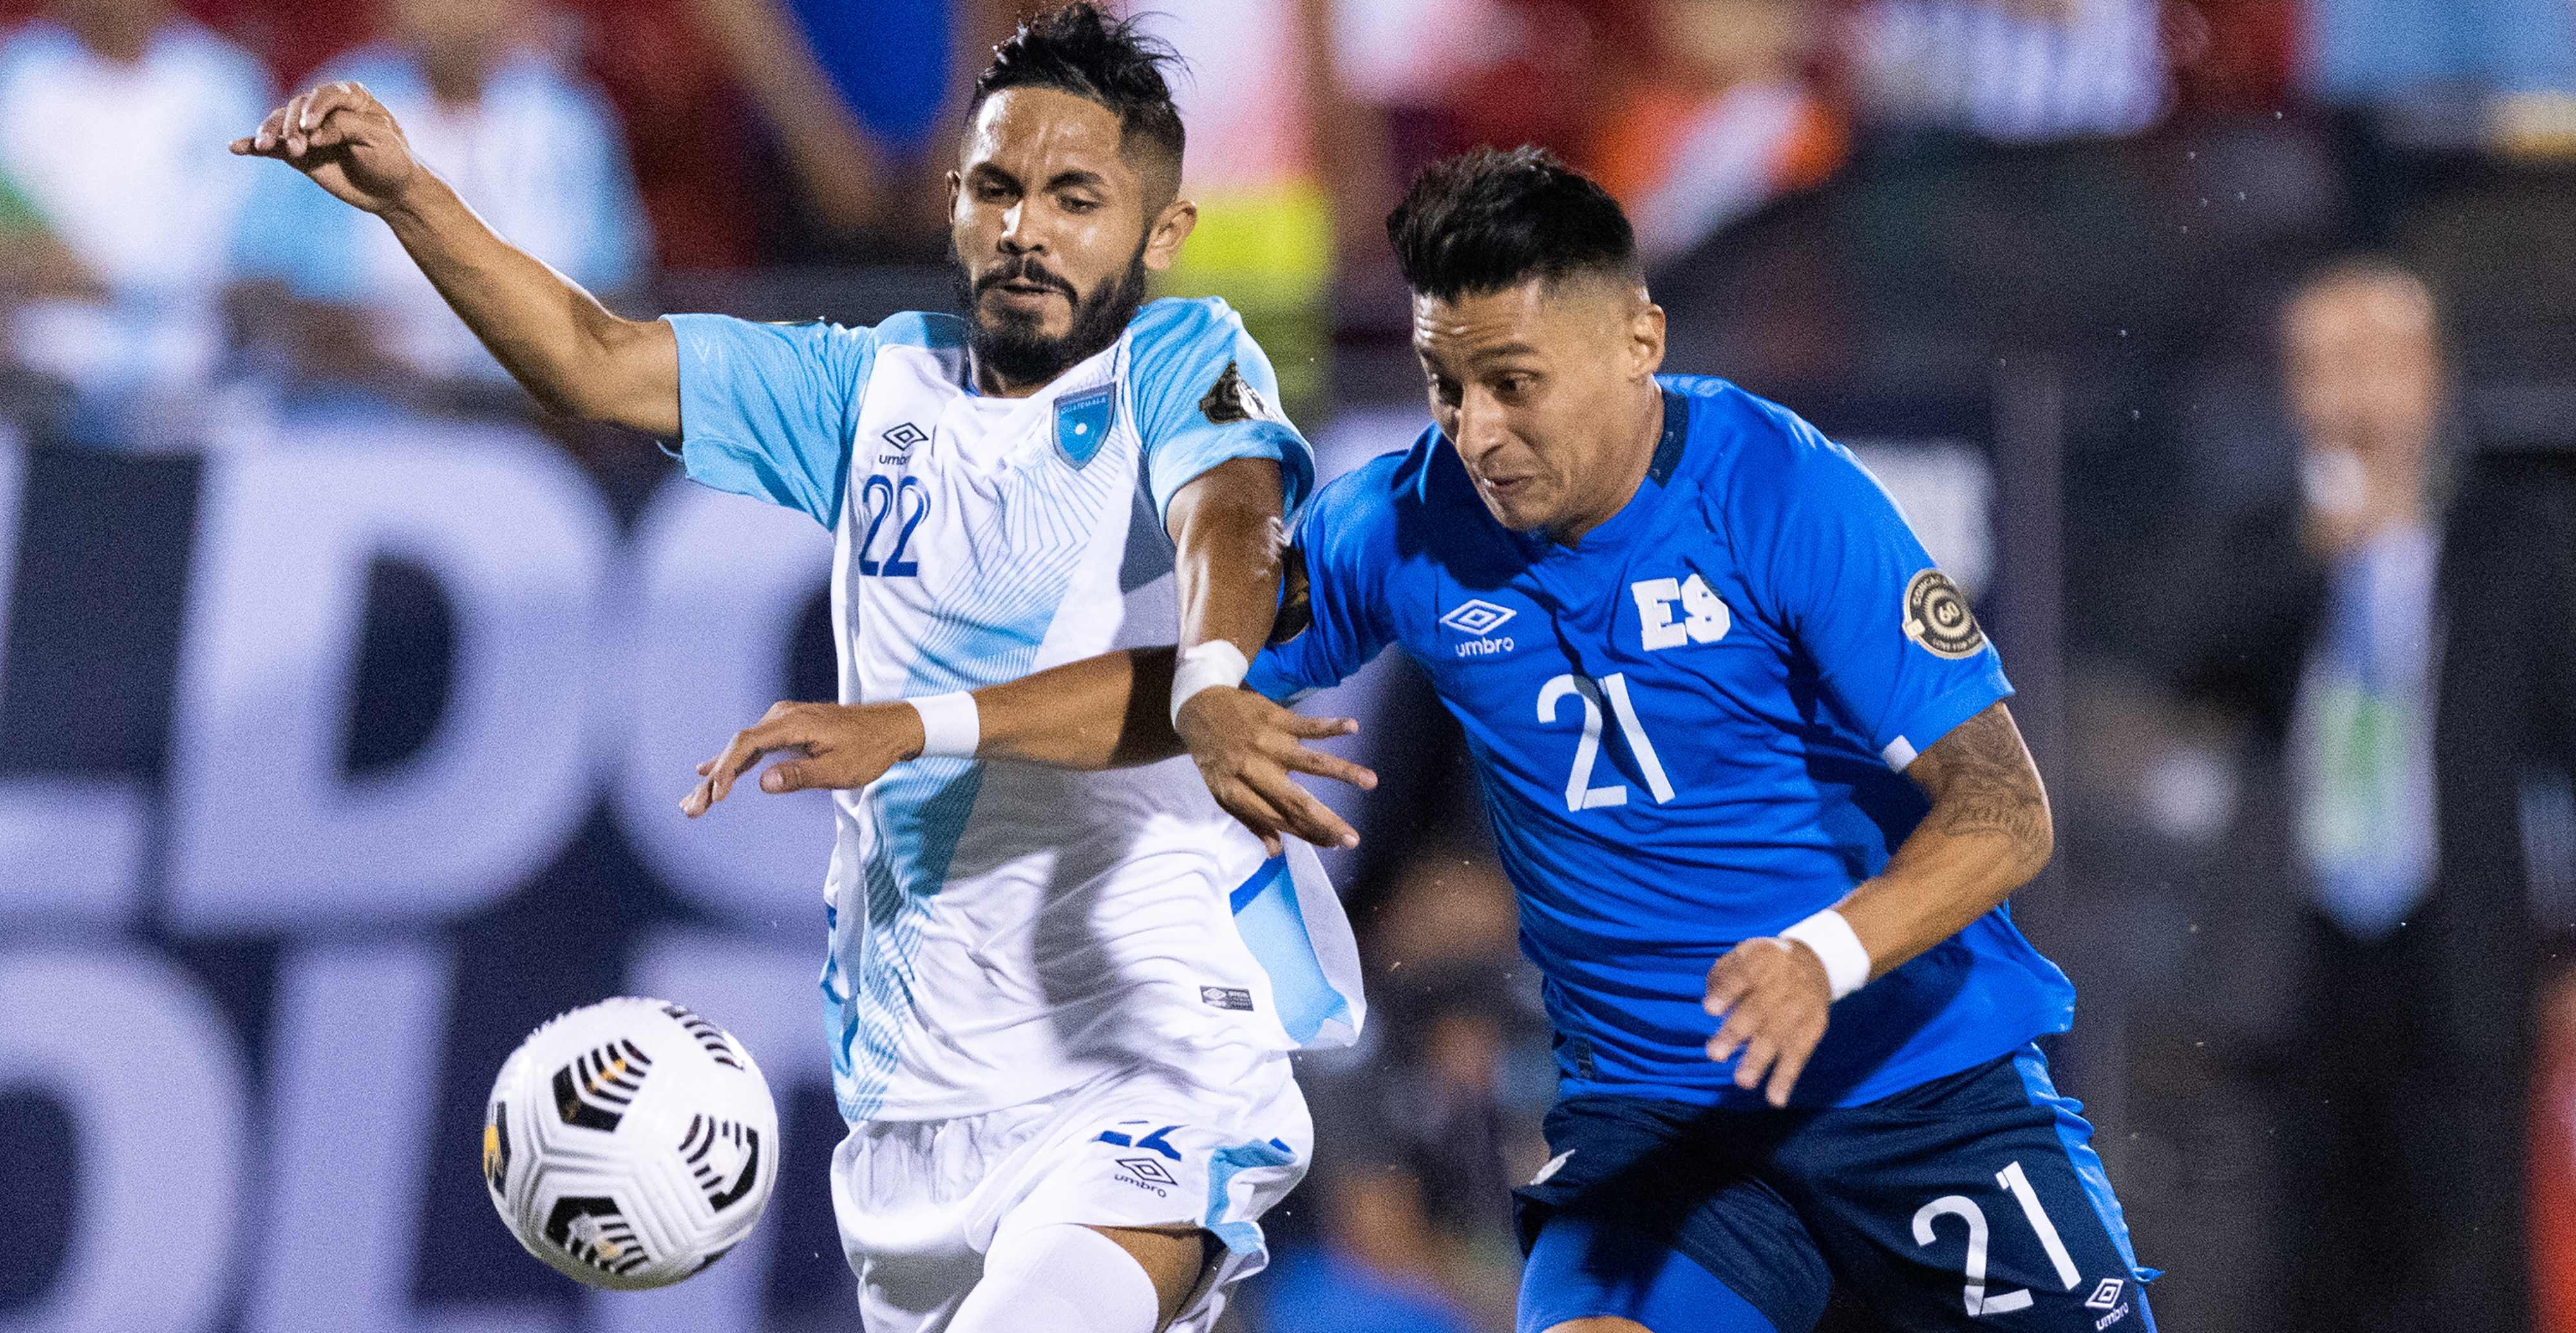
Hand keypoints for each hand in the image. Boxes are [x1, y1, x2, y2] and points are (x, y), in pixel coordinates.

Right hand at [230, 82, 425, 214]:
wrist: (392, 191)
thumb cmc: (392, 160)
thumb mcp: (378, 139)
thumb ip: (344, 128)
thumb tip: (309, 133)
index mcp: (350, 98)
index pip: (324, 94)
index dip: (314, 107)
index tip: (310, 128)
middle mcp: (324, 109)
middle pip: (297, 108)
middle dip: (292, 126)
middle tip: (298, 148)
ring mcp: (309, 131)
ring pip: (280, 124)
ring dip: (271, 134)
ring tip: (265, 147)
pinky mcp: (299, 153)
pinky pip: (272, 147)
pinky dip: (253, 146)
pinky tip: (235, 147)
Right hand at [680, 700, 924, 817]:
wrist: (891, 728)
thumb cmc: (868, 750)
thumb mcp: (838, 770)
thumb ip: (800, 775)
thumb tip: (763, 782)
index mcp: (792, 723)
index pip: (746, 745)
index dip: (726, 770)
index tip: (715, 796)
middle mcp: (781, 717)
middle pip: (737, 748)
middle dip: (713, 781)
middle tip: (690, 810)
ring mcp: (783, 721)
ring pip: (742, 749)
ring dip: (718, 776)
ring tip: (693, 803)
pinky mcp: (787, 729)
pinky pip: (753, 748)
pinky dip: (733, 764)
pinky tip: (708, 772)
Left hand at [1172, 686, 1377, 855]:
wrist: (1199, 709)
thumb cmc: (1215, 758)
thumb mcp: (1223, 793)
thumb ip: (1251, 821)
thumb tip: (1276, 852)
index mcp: (1238, 794)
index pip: (1278, 821)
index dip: (1307, 835)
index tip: (1335, 845)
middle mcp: (1254, 771)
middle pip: (1295, 801)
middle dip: (1326, 821)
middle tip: (1353, 839)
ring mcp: (1267, 743)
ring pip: (1309, 761)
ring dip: (1342, 771)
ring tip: (1371, 781)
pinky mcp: (1276, 719)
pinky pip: (1307, 725)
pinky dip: (1330, 726)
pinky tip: (1353, 727)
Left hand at [1702, 938, 1833, 1107]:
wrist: (1815, 964)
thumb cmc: (1764, 964)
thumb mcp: (1744, 954)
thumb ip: (1722, 974)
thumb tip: (1710, 1006)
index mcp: (1761, 961)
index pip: (1742, 975)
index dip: (1726, 992)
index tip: (1709, 1010)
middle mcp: (1782, 986)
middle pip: (1756, 1011)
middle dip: (1735, 1034)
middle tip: (1714, 1055)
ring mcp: (1798, 1010)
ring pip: (1776, 1037)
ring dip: (1759, 1061)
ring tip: (1742, 1082)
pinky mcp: (1812, 1030)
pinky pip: (1799, 1055)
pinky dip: (1786, 1078)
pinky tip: (1775, 1099)